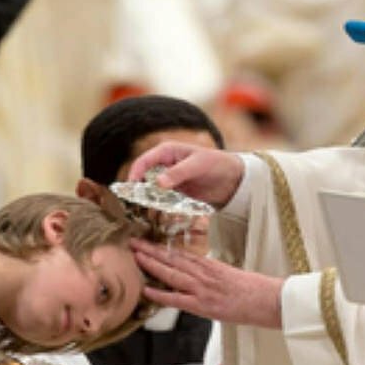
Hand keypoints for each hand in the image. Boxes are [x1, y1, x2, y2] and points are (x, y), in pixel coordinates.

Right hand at [126, 141, 243, 207]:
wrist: (233, 179)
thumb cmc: (216, 164)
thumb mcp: (197, 166)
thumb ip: (178, 173)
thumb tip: (158, 183)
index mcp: (167, 151)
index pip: (144, 161)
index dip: (135, 173)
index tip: (131, 189)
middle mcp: (165, 164)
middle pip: (144, 176)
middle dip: (138, 190)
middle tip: (136, 204)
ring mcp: (169, 179)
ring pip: (151, 190)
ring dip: (148, 200)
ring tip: (146, 212)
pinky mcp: (175, 192)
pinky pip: (162, 199)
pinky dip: (158, 206)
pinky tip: (158, 214)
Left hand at [131, 238, 282, 327]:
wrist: (267, 299)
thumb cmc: (252, 290)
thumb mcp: (229, 274)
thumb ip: (211, 273)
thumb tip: (198, 273)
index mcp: (209, 265)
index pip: (180, 253)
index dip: (161, 247)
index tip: (147, 240)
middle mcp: (203, 273)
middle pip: (171, 258)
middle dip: (150, 250)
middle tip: (132, 242)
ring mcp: (202, 288)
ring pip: (171, 273)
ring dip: (151, 264)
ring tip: (134, 256)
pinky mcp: (203, 304)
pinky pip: (177, 299)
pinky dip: (161, 294)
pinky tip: (147, 290)